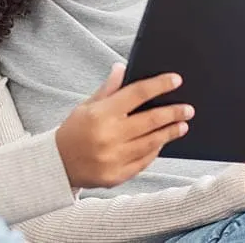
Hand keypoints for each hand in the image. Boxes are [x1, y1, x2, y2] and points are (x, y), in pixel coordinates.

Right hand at [55, 64, 194, 188]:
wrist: (56, 164)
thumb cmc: (74, 131)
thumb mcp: (86, 106)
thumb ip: (108, 89)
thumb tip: (123, 67)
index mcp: (100, 114)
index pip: (137, 94)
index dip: (159, 85)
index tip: (176, 80)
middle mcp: (108, 136)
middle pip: (150, 120)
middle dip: (173, 113)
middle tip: (188, 109)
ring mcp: (113, 158)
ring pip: (151, 143)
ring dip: (170, 133)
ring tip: (182, 125)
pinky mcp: (117, 176)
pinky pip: (144, 161)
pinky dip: (155, 151)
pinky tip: (163, 142)